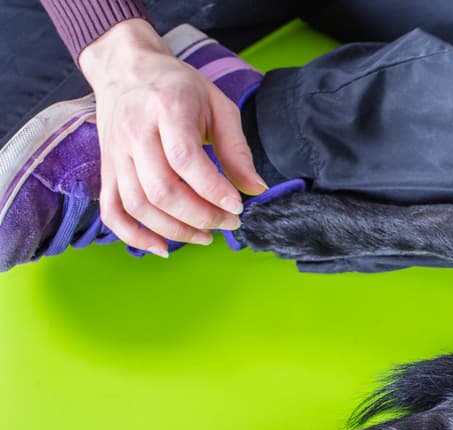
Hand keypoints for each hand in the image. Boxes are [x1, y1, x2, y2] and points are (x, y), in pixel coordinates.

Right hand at [79, 19, 266, 256]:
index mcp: (166, 109)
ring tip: (206, 236)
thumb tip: (255, 189)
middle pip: (161, 190)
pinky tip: (163, 248)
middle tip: (228, 223)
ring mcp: (115, 154)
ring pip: (138, 205)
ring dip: (175, 231)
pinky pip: (112, 211)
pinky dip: (133, 236)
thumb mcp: (218, 106)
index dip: (214, 190)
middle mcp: (134, 132)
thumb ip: (237, 149)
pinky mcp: (106, 169)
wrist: (125, 69)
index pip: (186, 160)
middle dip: (200, 216)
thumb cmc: (179, 86)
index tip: (238, 206)